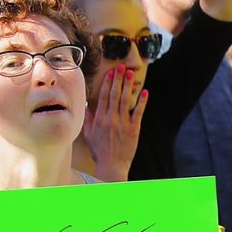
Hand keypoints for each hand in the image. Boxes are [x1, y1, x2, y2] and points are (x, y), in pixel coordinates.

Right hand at [84, 65, 145, 182]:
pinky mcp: (133, 129)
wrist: (112, 164)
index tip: (110, 73)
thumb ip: (88, 118)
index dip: (107, 83)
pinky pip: (138, 112)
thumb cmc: (100, 150)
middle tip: (121, 67)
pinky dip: (141, 102)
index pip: (103, 97)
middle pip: (114, 95)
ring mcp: (123, 123)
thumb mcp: (88, 134)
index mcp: (99, 118)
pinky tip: (144, 92)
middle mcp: (110, 118)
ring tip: (130, 74)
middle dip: (118, 80)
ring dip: (128, 86)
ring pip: (125, 100)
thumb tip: (86, 104)